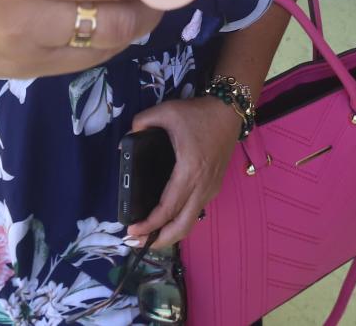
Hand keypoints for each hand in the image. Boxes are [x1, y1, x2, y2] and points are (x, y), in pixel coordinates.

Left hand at [125, 97, 244, 246]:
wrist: (230, 111)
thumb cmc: (199, 113)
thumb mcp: (166, 111)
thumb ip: (141, 122)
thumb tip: (125, 141)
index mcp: (189, 170)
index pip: (168, 208)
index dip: (149, 224)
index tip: (132, 230)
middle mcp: (202, 186)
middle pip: (182, 226)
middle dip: (160, 240)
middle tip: (137, 244)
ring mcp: (211, 189)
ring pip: (191, 222)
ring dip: (171, 233)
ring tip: (149, 236)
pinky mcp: (214, 187)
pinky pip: (196, 212)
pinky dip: (180, 222)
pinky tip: (167, 220)